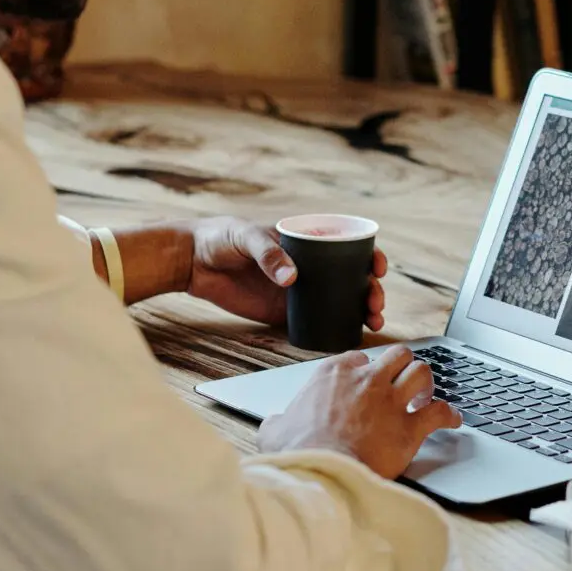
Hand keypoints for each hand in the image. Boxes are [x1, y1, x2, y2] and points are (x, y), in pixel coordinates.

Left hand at [185, 217, 388, 330]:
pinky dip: (336, 327)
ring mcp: (299, 290)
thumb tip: (292, 279)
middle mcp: (309, 265)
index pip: (347, 245)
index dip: (369, 256)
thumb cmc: (221, 237)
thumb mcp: (246, 237)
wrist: (194, 262)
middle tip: (375, 303)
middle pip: (351, 277)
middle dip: (371, 290)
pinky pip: (316, 319)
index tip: (377, 268)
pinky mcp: (284, 311)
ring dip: (361, 310)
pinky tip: (352, 333)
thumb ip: (269, 254)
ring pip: (340, 300)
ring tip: (372, 321)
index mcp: (305, 240)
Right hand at [257, 346, 461, 478]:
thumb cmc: (299, 451)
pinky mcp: (409, 426)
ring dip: (426, 383)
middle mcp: (366, 379)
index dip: (365, 371)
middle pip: (396, 355)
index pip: (358, 357)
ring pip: (421, 372)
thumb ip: (278, 421)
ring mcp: (390, 400)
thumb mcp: (276, 430)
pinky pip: (440, 412)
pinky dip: (450, 415)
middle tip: (403, 383)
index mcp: (334, 374)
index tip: (367, 383)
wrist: (321, 472)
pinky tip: (453, 420)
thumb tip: (274, 423)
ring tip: (426, 395)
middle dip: (402, 367)